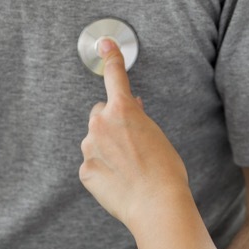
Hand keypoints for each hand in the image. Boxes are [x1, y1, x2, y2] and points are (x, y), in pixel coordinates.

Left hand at [80, 39, 193, 228]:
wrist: (156, 203)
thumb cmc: (164, 169)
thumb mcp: (156, 133)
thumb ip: (137, 118)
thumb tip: (129, 108)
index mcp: (122, 109)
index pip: (115, 77)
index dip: (111, 59)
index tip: (105, 45)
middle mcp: (100, 123)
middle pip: (101, 113)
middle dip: (112, 121)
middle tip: (132, 141)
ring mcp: (90, 148)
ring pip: (95, 139)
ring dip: (107, 147)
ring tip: (129, 167)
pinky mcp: (85, 170)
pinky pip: (92, 163)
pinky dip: (103, 168)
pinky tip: (119, 179)